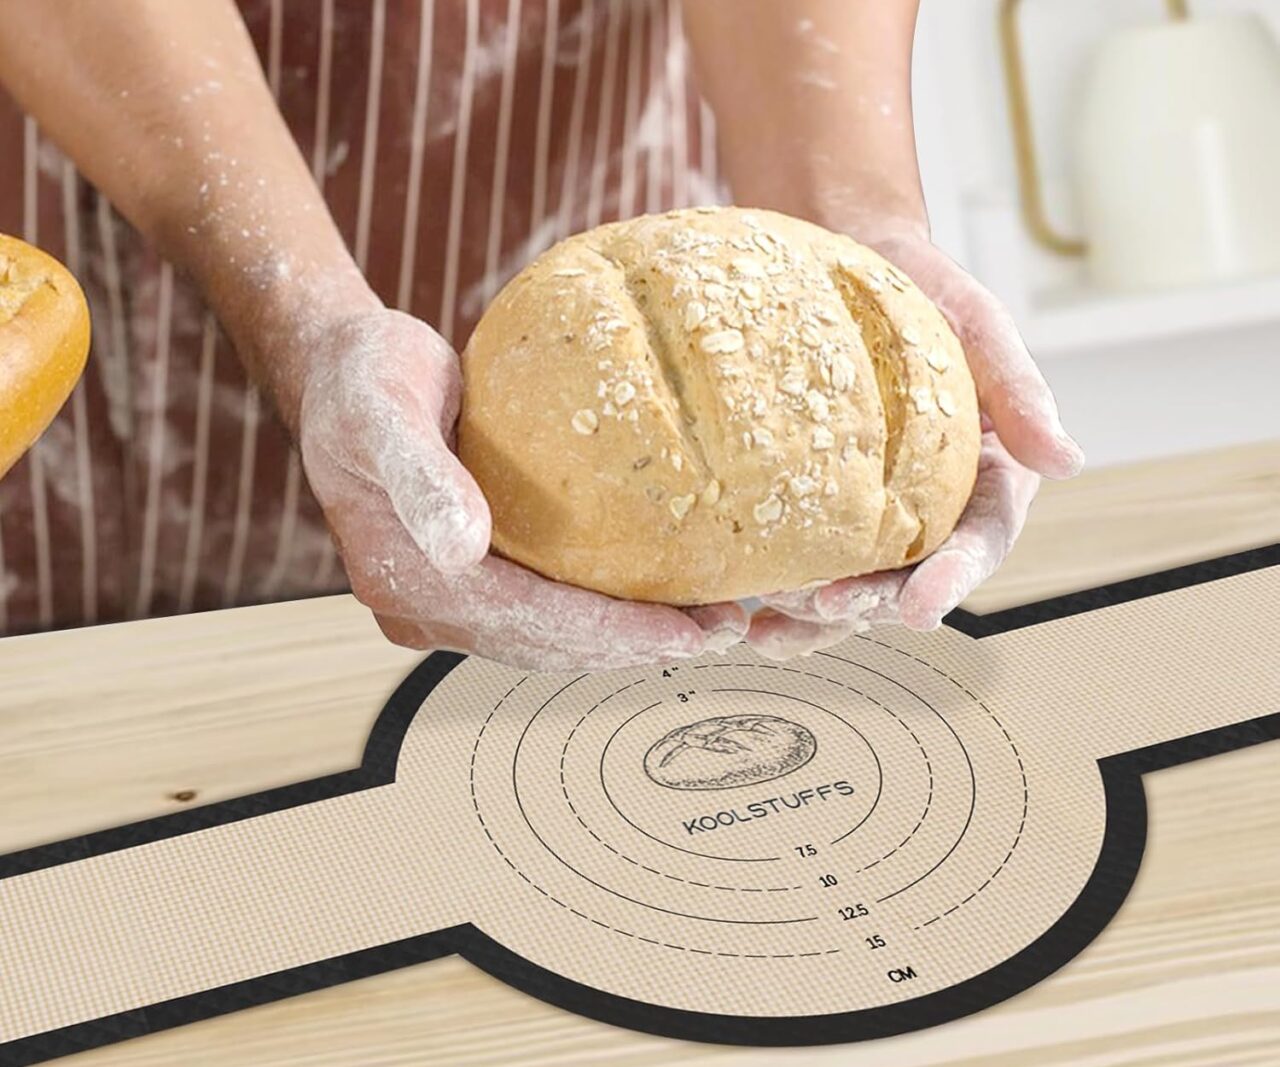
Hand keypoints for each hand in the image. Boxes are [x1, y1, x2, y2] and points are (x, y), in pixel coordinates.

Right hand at [297, 307, 747, 670]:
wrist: (340, 374)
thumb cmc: (364, 378)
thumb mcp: (383, 408)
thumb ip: (422, 476)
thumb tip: (465, 549)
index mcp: (403, 574)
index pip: (525, 621)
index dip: (610, 632)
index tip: (688, 632)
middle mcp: (419, 605)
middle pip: (542, 645)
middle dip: (632, 646)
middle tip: (720, 630)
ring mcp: (437, 602)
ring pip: (542, 641)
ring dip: (621, 640)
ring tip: (702, 624)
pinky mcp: (458, 584)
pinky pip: (536, 615)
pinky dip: (594, 616)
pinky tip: (647, 601)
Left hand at [745, 225, 1083, 659]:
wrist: (849, 261)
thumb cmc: (922, 291)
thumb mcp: (978, 325)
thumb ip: (1020, 392)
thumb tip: (1071, 461)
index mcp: (984, 477)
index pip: (979, 541)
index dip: (952, 580)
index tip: (918, 608)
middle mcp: (931, 509)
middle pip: (911, 578)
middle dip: (873, 603)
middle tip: (828, 608)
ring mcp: (873, 516)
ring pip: (856, 588)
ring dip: (818, 621)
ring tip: (772, 634)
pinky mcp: (818, 510)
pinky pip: (803, 563)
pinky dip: (778, 598)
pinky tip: (744, 615)